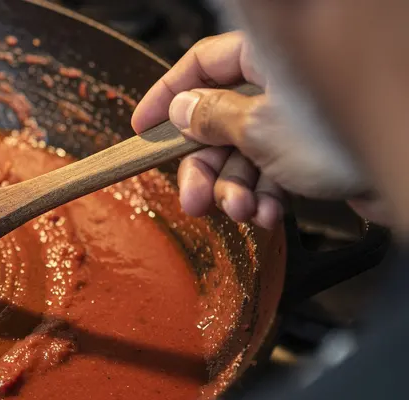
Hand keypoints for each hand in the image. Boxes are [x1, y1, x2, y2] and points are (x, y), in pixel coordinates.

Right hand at [132, 31, 367, 227]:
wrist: (404, 175)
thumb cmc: (343, 138)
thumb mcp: (258, 128)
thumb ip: (212, 118)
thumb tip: (182, 110)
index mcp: (268, 57)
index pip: (202, 65)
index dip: (167, 97)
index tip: (144, 128)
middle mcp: (280, 84)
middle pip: (216, 121)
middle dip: (204, 168)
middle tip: (193, 199)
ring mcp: (296, 119)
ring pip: (241, 154)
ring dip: (234, 190)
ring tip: (242, 212)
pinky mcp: (313, 152)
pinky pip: (269, 172)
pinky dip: (263, 196)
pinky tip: (268, 214)